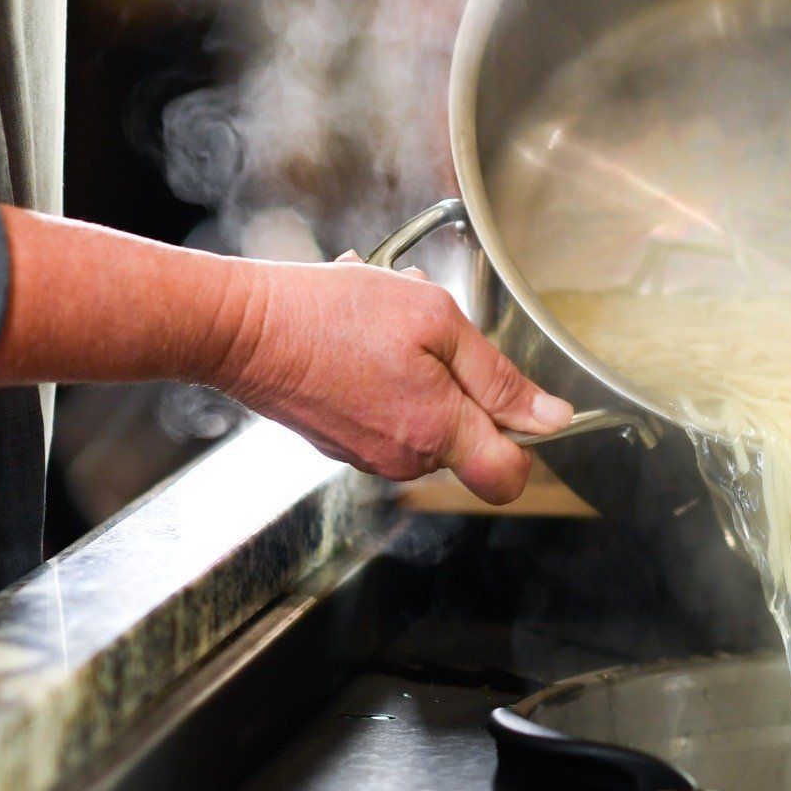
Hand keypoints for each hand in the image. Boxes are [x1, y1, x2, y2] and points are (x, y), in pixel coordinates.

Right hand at [211, 253, 570, 501]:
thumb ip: (498, 376)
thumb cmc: (328, 315)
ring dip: (421, 371)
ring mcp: (369, 455)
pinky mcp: (342, 442)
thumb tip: (551, 417)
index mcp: (438, 432)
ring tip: (383, 325)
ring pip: (426, 419)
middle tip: (428, 332)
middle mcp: (405, 458)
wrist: (239, 328)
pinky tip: (357, 341)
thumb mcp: (433, 320)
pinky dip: (385, 379)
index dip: (528, 440)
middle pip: (468, 437)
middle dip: (461, 383)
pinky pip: (387, 414)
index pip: (510, 475)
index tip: (520, 402)